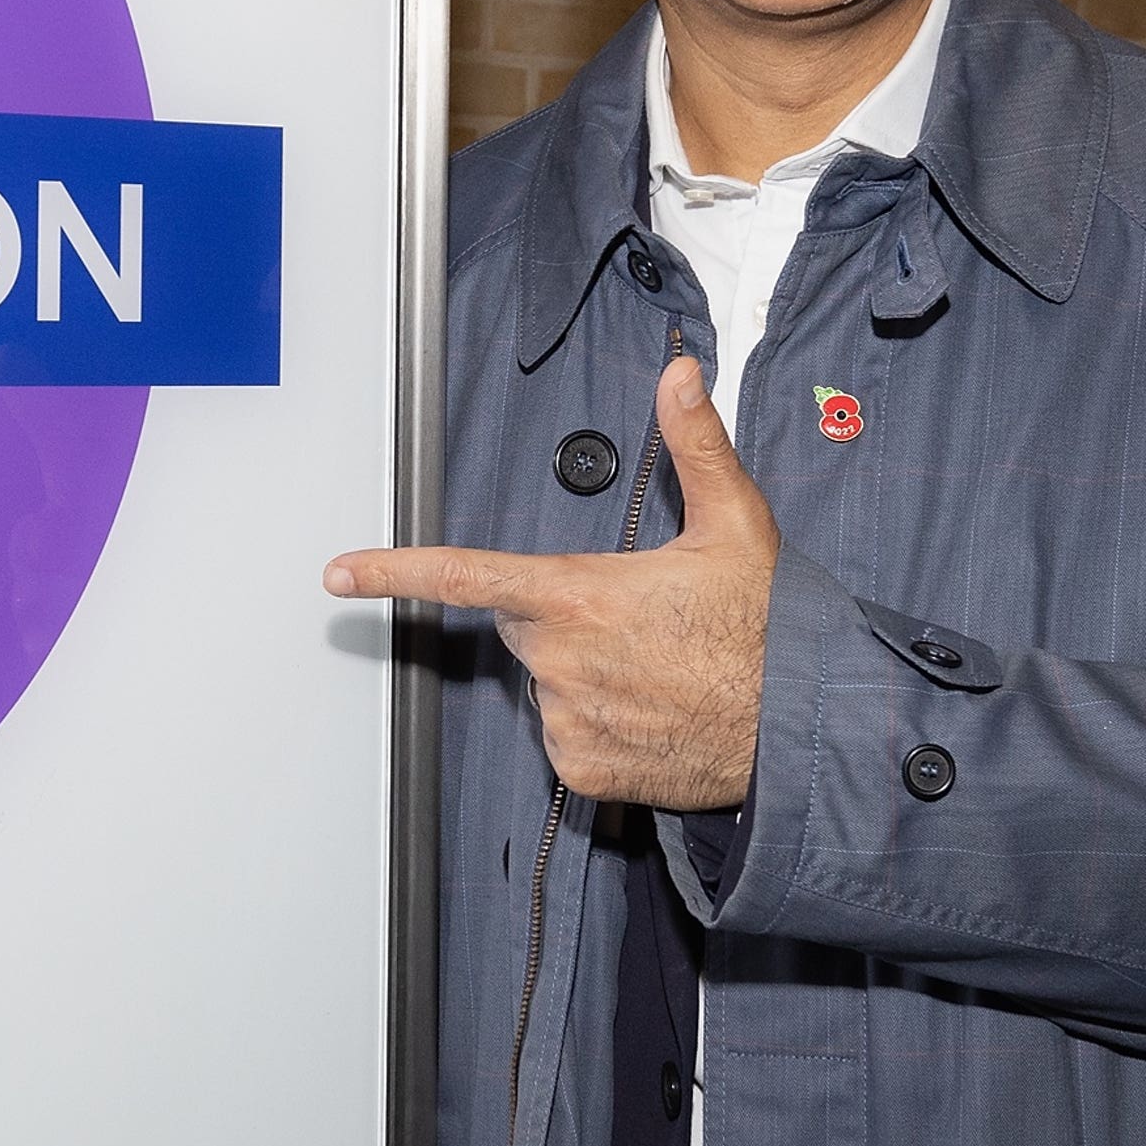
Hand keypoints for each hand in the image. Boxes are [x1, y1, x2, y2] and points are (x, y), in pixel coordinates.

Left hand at [323, 356, 778, 808]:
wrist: (804, 733)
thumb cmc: (769, 630)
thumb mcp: (736, 526)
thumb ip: (696, 445)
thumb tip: (678, 375)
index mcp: (580, 594)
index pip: (466, 576)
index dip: (396, 571)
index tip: (341, 573)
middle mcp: (561, 660)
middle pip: (524, 625)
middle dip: (562, 617)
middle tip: (635, 620)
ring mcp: (568, 720)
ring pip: (545, 682)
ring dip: (583, 673)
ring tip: (656, 670)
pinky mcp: (581, 769)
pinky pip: (565, 736)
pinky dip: (598, 725)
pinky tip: (651, 714)